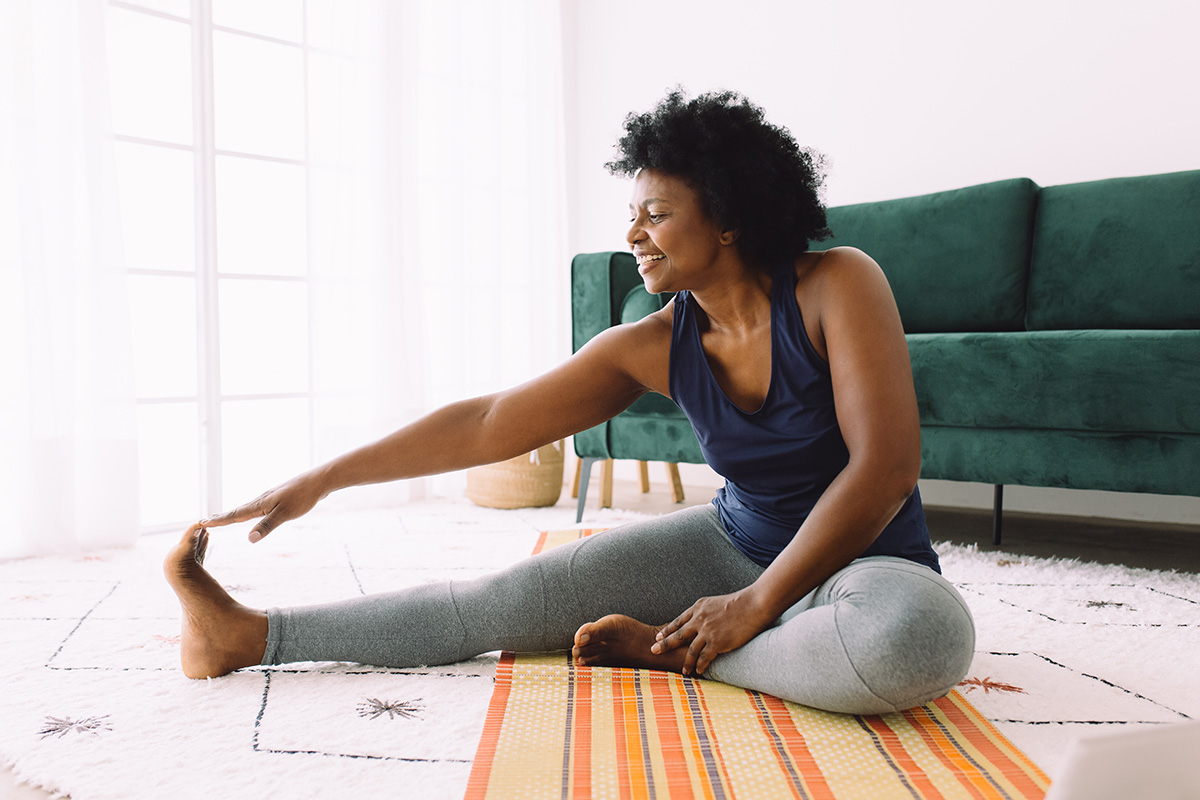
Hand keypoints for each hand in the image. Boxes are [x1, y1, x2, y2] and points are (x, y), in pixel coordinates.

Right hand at [200, 468, 327, 542]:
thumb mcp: (285, 514)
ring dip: (233, 514)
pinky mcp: (279, 498)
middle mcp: (262, 500)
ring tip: (223, 517)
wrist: (319, 481)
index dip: (219, 521)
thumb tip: (249, 540)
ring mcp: (270, 498)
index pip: (235, 515)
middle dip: (221, 517)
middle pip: (237, 510)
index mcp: (260, 504)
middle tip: (204, 521)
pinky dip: (247, 511)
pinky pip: (257, 507)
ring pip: (247, 508)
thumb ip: (267, 526)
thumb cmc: (302, 497)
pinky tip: (252, 512)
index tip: (202, 523)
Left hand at [651, 588, 773, 675]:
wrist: (753, 605)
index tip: (658, 637)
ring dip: (686, 662)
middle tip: (654, 651)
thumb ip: (706, 612)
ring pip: (690, 650)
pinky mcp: (717, 642)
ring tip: (683, 670)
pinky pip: (704, 657)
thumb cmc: (740, 603)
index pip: (679, 621)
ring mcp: (707, 632)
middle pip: (678, 635)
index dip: (668, 630)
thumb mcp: (716, 602)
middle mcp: (699, 620)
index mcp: (698, 608)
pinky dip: (700, 665)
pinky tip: (698, 671)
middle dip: (665, 644)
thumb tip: (702, 619)